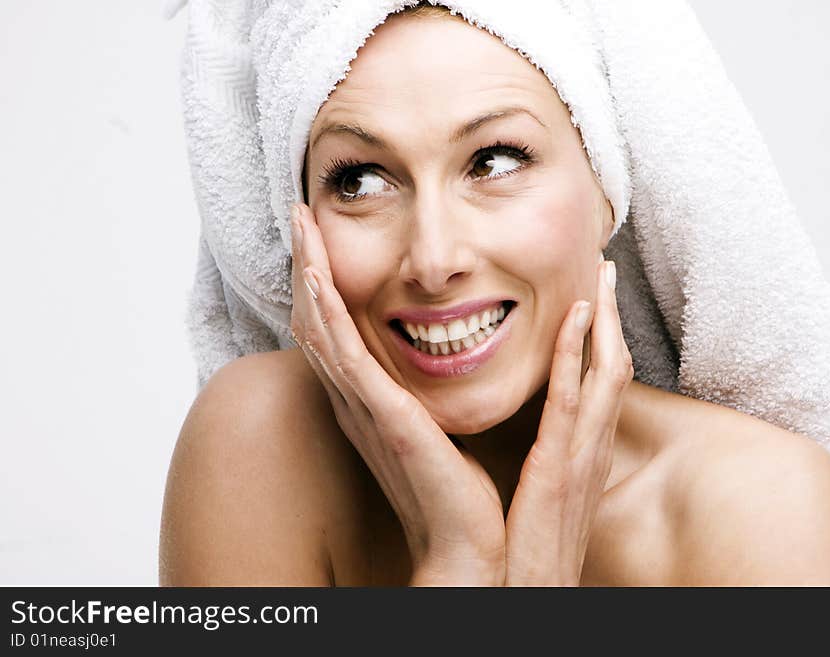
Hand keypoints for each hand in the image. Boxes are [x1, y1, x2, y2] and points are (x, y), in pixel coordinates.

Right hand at [289, 203, 505, 584]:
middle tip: (299, 216)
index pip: (336, 331)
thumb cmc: (456, 491)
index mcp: (370, 402)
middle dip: (307, 265)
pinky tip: (317, 274)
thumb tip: (443, 362)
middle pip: (318, 320)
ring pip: (322, 327)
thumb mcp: (437, 429)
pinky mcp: (380, 415)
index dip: (324, 283)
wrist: (465, 544)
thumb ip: (427, 397)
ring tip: (301, 225)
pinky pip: (343, 354)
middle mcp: (355, 400)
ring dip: (309, 273)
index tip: (322, 238)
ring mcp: (362, 407)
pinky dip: (327, 311)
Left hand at [504, 259, 632, 585]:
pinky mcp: (558, 467)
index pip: (600, 380)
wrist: (519, 590)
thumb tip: (538, 428)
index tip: (594, 297)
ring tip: (599, 278)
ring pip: (605, 373)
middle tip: (605, 269)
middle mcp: (592, 447)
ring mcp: (580, 456)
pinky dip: (576, 354)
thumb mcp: (544, 488)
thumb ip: (546, 453)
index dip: (602, 336)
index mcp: (584, 450)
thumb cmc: (527, 543)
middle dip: (611, 316)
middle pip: (613, 365)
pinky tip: (576, 318)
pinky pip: (571, 400)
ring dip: (603, 322)